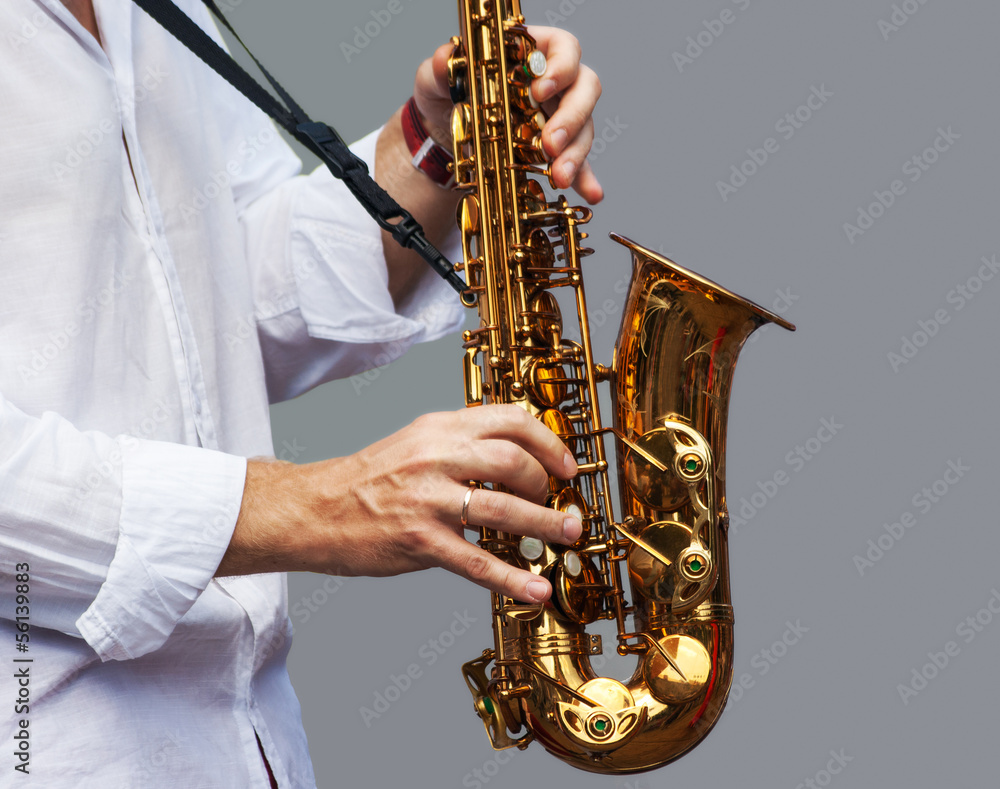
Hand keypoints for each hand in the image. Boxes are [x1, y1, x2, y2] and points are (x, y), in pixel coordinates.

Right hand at [223, 405, 581, 602]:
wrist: (313, 509)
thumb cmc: (367, 480)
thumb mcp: (414, 442)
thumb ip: (460, 444)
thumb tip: (515, 458)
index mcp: (439, 428)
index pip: (509, 420)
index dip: (548, 443)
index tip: (565, 466)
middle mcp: (436, 457)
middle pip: (514, 460)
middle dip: (548, 485)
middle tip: (560, 505)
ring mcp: (427, 499)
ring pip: (504, 510)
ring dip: (546, 526)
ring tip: (568, 536)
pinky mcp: (419, 541)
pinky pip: (477, 562)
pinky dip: (513, 578)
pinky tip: (535, 590)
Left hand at [413, 26, 603, 203]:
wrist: (446, 130)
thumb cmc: (448, 93)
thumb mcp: (436, 78)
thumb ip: (439, 68)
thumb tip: (444, 59)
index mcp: (532, 52)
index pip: (564, 48)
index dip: (560, 67)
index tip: (540, 92)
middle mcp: (554, 81)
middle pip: (584, 88)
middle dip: (572, 118)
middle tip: (551, 144)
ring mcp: (559, 114)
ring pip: (583, 127)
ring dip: (575, 153)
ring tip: (560, 177)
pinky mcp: (557, 147)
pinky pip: (578, 161)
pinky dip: (584, 177)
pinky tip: (590, 193)